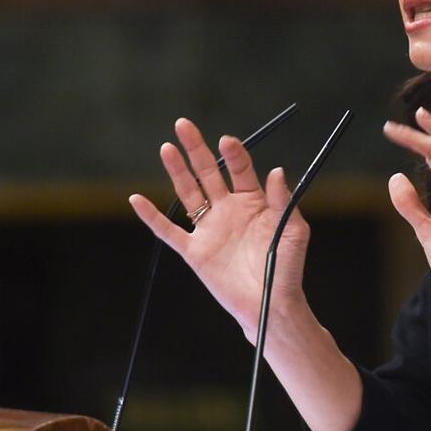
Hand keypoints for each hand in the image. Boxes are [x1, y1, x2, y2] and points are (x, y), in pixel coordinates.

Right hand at [129, 118, 310, 341]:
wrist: (271, 306)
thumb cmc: (287, 269)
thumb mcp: (293, 231)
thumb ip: (283, 201)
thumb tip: (276, 170)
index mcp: (253, 202)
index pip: (239, 169)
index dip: (233, 154)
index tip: (227, 142)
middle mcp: (228, 210)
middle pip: (208, 172)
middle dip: (196, 149)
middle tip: (184, 124)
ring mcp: (209, 229)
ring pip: (189, 193)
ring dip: (177, 171)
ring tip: (167, 147)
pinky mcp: (194, 251)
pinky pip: (168, 231)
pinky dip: (151, 217)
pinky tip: (138, 200)